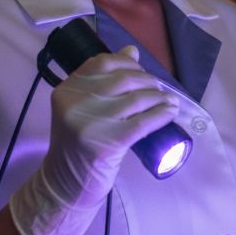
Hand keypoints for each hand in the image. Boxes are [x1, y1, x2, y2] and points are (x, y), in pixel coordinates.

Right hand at [9, 45, 178, 234]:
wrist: (65, 184)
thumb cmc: (78, 144)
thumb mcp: (83, 108)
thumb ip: (102, 80)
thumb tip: (132, 50)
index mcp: (66, 89)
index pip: (103, 62)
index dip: (128, 63)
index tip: (141, 71)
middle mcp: (75, 102)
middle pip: (124, 79)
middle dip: (148, 82)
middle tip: (159, 90)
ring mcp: (90, 123)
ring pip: (137, 99)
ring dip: (160, 98)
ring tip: (169, 101)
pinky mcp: (108, 143)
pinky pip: (144, 122)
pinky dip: (161, 114)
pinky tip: (170, 112)